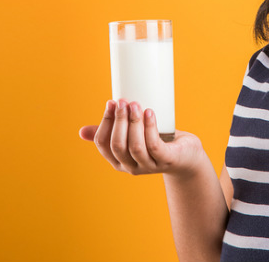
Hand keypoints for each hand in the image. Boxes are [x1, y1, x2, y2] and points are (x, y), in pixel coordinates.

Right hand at [79, 99, 205, 176]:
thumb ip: (112, 133)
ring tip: (136, 104)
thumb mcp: (133, 137)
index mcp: (118, 160)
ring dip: (134, 123)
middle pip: (118, 145)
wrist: (187, 156)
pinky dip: (149, 128)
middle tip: (123, 101)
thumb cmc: (158, 142)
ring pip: (135, 146)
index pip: (103, 143)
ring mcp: (149, 166)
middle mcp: (131, 166)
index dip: (104, 122)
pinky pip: (154, 146)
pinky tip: (149, 113)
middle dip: (118, 121)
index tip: (110, 102)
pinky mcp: (166, 160)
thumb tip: (81, 132)